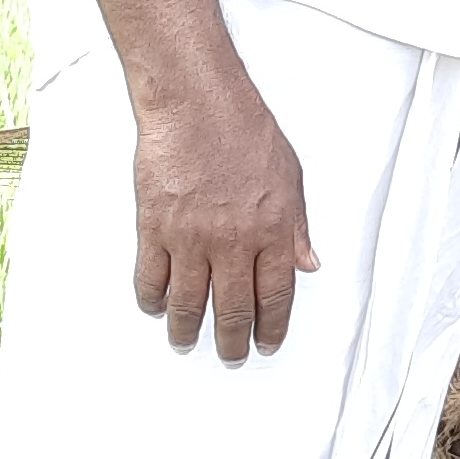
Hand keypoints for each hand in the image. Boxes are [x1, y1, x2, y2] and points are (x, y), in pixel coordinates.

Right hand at [132, 85, 315, 362]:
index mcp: (273, 229)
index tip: (267, 342)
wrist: (196, 104)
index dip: (272, 327)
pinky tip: (157, 306)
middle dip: (233, 341)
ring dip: (188, 331)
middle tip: (232, 354)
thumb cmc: (243, 130)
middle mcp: (233, 240)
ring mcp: (191, 237)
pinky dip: (153, 299)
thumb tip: (308, 263)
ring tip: (187, 342)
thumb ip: (298, 226)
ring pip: (188, 304)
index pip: (276, 296)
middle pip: (233, 309)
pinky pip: (151, 278)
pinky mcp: (155, 228)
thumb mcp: (291, 176)